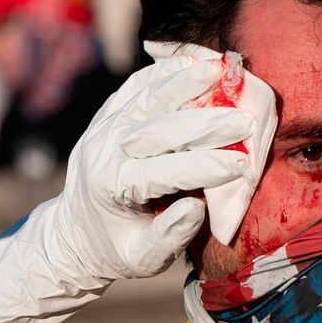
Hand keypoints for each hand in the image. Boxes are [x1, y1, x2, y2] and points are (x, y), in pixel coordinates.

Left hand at [0, 52, 267, 322]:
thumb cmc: (119, 249)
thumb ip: (170, 236)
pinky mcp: (108, 113)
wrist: (75, 230)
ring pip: (148, 96)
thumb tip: (197, 206)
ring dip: (187, 81)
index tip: (243, 165)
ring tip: (222, 69)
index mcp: (114, 188)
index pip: (165, 172)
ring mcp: (103, 127)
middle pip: (160, 128)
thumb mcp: (143, 260)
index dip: (206, 168)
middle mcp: (105, 151)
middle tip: (246, 120)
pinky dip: (167, 71)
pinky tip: (196, 62)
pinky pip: (137, 85)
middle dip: (207, 123)